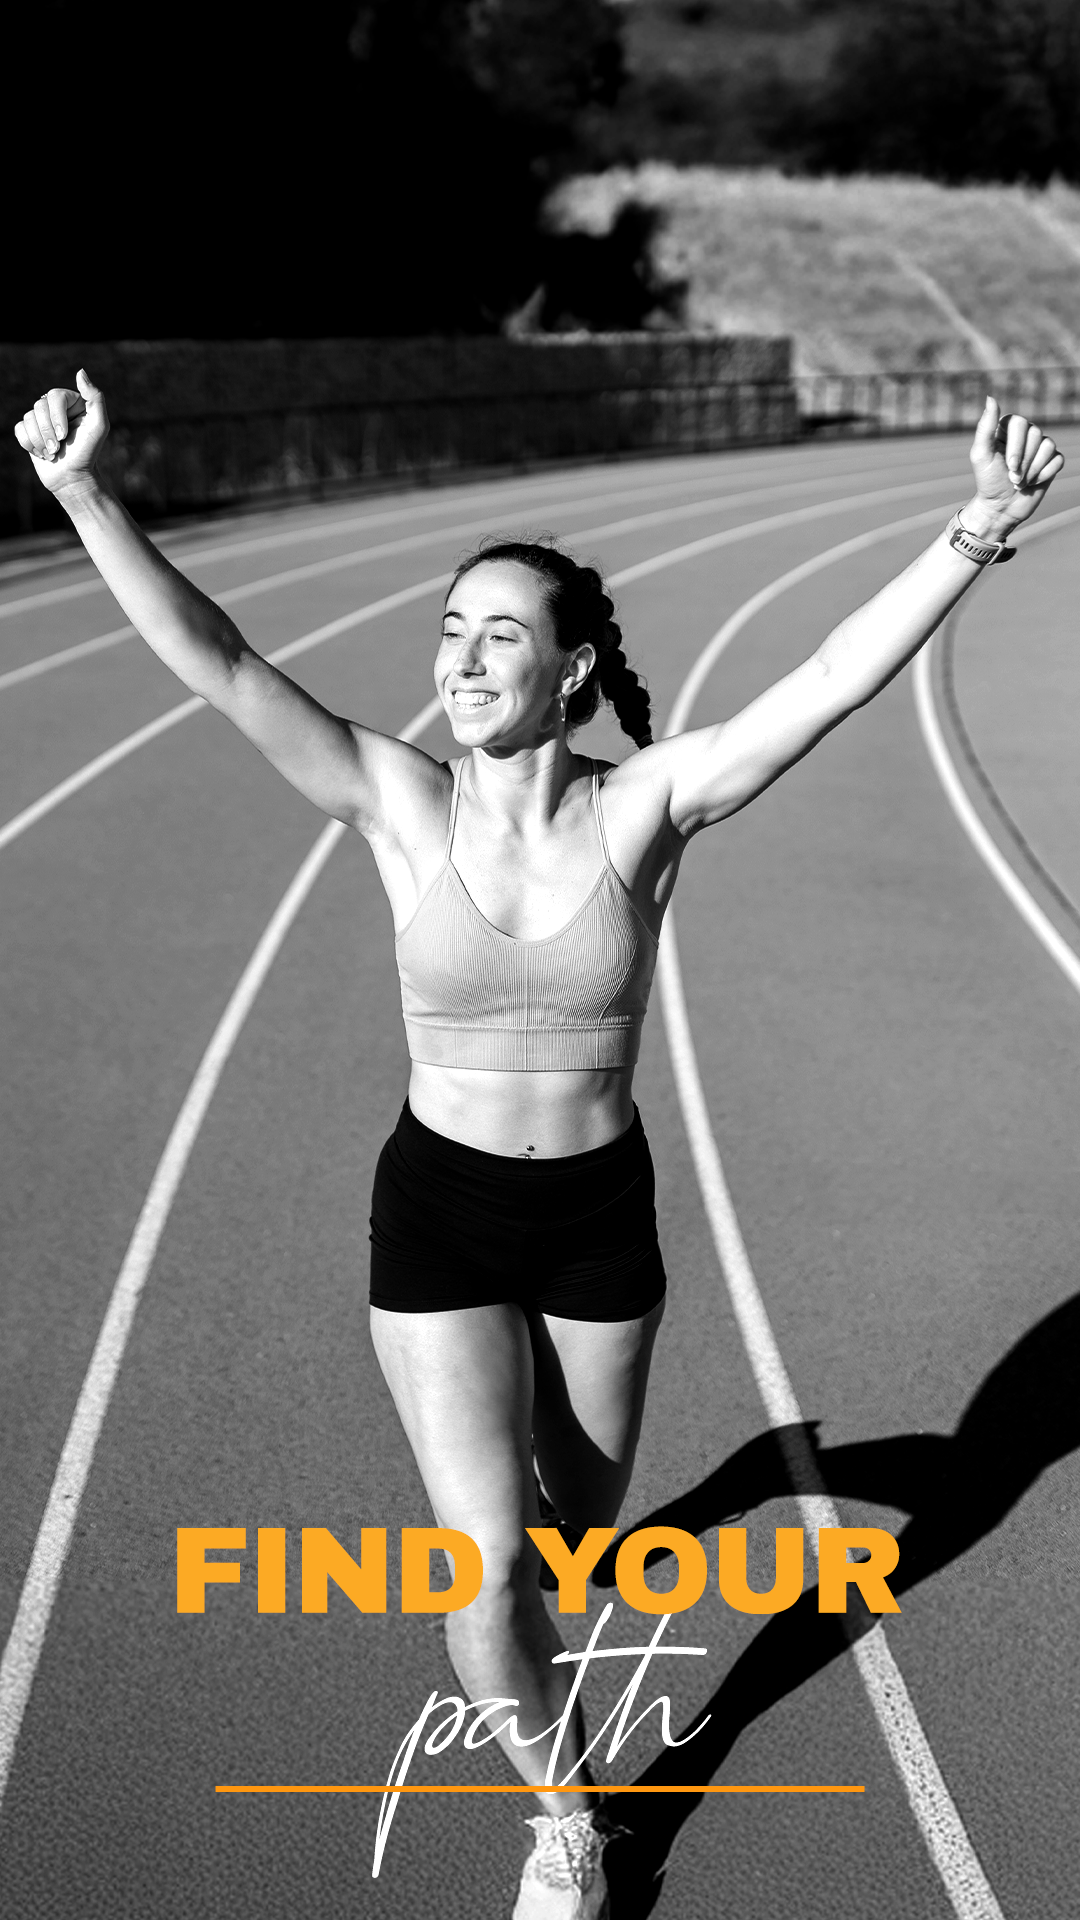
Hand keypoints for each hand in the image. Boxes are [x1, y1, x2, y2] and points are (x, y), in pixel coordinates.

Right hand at [13, 369, 109, 493]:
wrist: (73, 478)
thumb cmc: (88, 453)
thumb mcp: (99, 425)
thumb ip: (95, 397)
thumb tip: (80, 372)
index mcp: (72, 402)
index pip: (54, 396)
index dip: (56, 416)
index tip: (64, 435)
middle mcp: (55, 408)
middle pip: (39, 407)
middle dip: (48, 432)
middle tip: (59, 448)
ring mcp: (41, 419)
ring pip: (28, 418)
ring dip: (40, 441)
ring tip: (53, 453)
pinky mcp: (29, 431)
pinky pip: (19, 429)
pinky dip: (30, 444)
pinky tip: (43, 453)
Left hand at [967, 395, 1063, 533]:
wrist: (1000, 508)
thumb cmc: (987, 481)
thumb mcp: (981, 454)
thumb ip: (985, 426)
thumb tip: (991, 397)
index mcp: (1007, 428)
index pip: (1021, 423)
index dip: (1017, 447)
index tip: (1007, 465)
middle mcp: (1025, 434)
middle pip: (1036, 434)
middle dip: (1024, 461)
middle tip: (1012, 477)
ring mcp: (1039, 447)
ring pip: (1049, 446)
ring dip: (1033, 470)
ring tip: (1019, 482)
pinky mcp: (1050, 461)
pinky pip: (1057, 460)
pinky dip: (1044, 474)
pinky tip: (1032, 483)